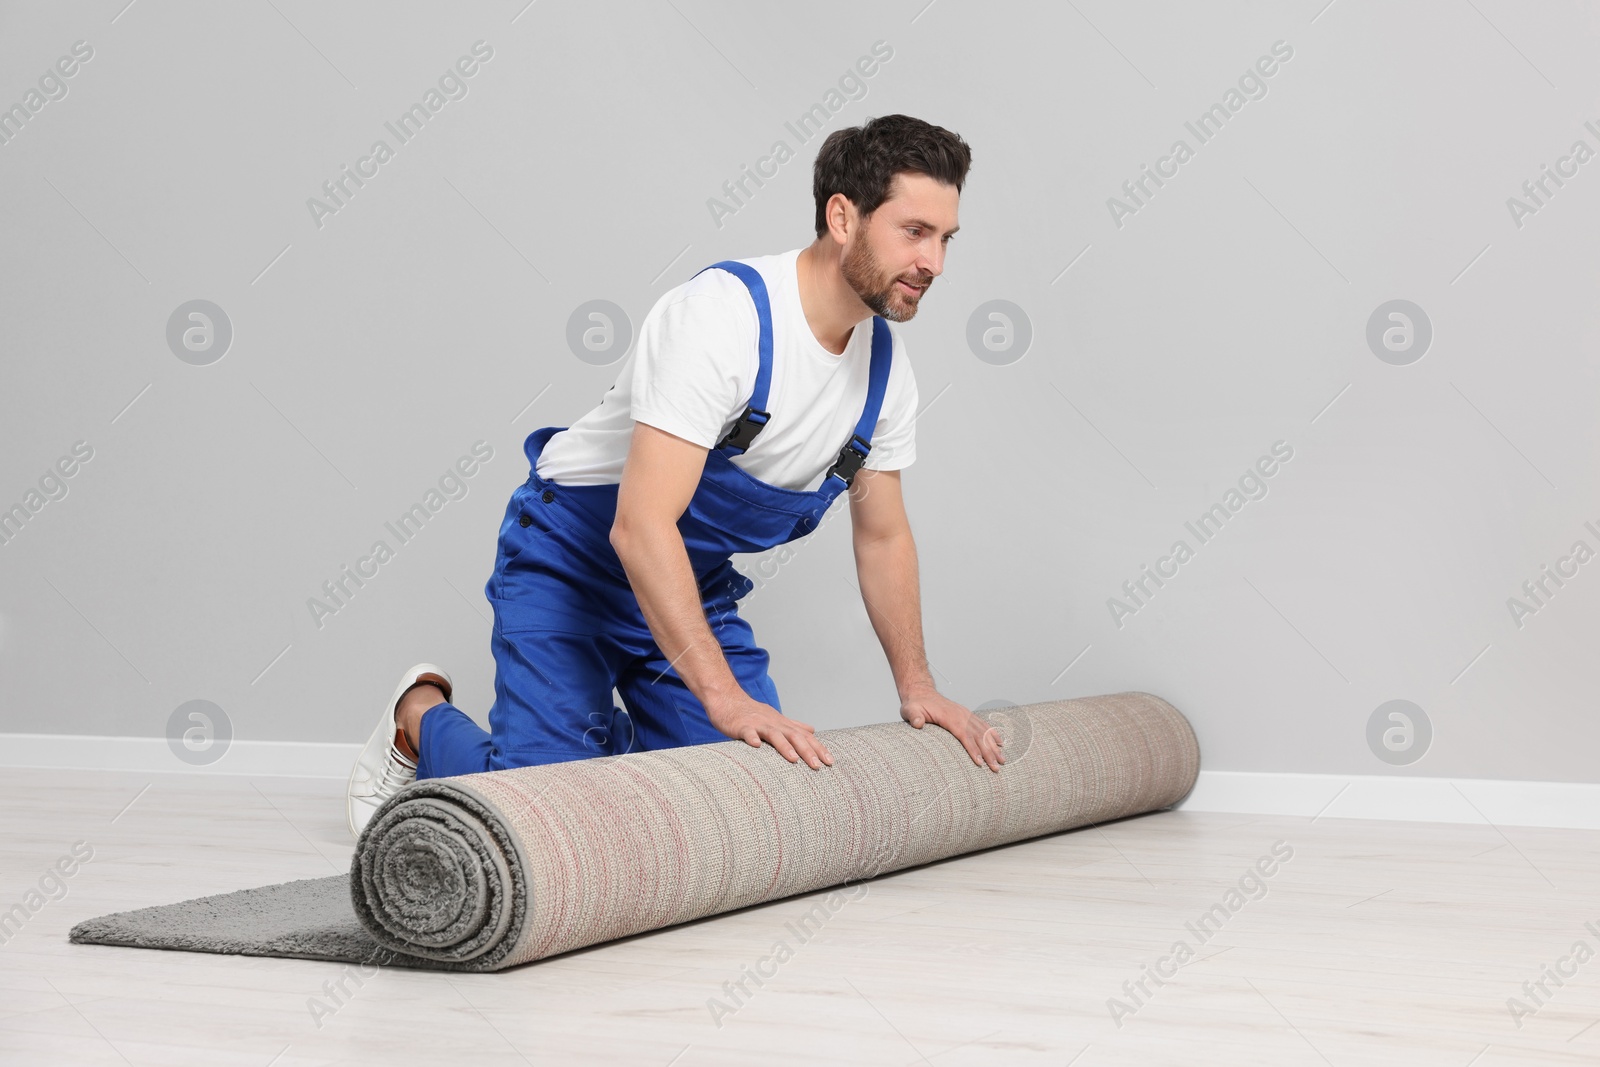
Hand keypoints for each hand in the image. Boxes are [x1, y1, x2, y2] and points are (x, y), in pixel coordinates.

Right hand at [705, 692, 833, 769]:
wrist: (728, 700)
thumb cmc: (752, 714)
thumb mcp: (776, 719)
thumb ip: (794, 726)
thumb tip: (812, 730)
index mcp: (783, 724)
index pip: (805, 737)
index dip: (818, 748)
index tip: (830, 762)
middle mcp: (774, 723)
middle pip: (794, 736)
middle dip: (807, 751)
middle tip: (818, 766)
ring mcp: (758, 724)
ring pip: (774, 735)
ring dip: (784, 746)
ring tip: (794, 759)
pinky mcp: (742, 726)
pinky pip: (748, 732)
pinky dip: (752, 737)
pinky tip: (756, 745)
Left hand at [900, 687, 1003, 771]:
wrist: (920, 692)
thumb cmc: (915, 704)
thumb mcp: (910, 709)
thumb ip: (914, 716)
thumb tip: (918, 723)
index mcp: (949, 716)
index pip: (964, 735)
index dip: (973, 749)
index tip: (980, 763)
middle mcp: (961, 714)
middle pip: (978, 735)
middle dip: (988, 752)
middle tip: (996, 767)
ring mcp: (965, 714)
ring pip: (983, 731)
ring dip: (993, 746)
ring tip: (1002, 760)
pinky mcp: (966, 715)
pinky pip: (982, 725)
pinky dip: (992, 734)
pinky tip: (1000, 742)